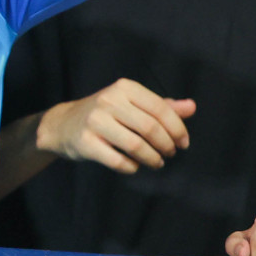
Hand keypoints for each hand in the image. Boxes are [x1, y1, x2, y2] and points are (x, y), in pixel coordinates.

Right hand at [35, 78, 194, 172]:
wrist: (63, 124)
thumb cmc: (106, 114)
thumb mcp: (131, 103)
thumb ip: (162, 106)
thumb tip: (192, 107)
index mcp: (124, 87)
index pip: (160, 109)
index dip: (177, 129)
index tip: (183, 143)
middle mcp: (108, 100)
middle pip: (150, 128)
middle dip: (166, 145)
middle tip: (170, 154)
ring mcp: (95, 121)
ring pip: (136, 146)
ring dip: (152, 159)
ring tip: (156, 162)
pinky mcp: (86, 142)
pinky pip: (118, 161)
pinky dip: (132, 167)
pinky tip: (134, 165)